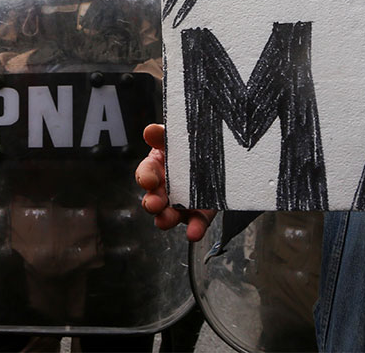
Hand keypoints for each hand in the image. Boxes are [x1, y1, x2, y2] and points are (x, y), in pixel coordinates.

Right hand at [134, 124, 215, 241]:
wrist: (219, 156)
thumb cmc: (190, 147)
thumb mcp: (177, 137)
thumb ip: (163, 135)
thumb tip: (150, 131)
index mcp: (158, 167)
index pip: (146, 172)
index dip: (145, 176)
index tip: (148, 180)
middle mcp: (166, 188)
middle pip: (154, 198)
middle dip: (151, 202)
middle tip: (153, 204)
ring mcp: (182, 203)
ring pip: (169, 214)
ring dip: (166, 218)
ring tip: (166, 220)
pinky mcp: (200, 213)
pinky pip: (196, 222)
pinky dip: (194, 229)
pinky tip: (193, 232)